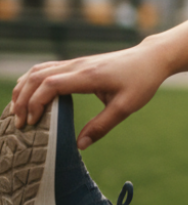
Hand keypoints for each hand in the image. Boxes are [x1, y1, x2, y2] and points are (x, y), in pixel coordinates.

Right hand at [11, 39, 170, 148]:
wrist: (151, 58)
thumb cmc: (142, 81)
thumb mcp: (127, 107)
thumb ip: (102, 126)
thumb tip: (79, 146)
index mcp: (88, 75)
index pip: (50, 84)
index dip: (35, 102)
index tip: (31, 122)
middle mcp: (78, 65)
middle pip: (37, 77)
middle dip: (23, 99)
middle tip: (20, 123)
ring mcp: (76, 62)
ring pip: (38, 70)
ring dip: (24, 89)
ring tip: (18, 112)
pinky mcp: (78, 63)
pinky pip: (47, 69)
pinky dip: (32, 82)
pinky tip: (29, 96)